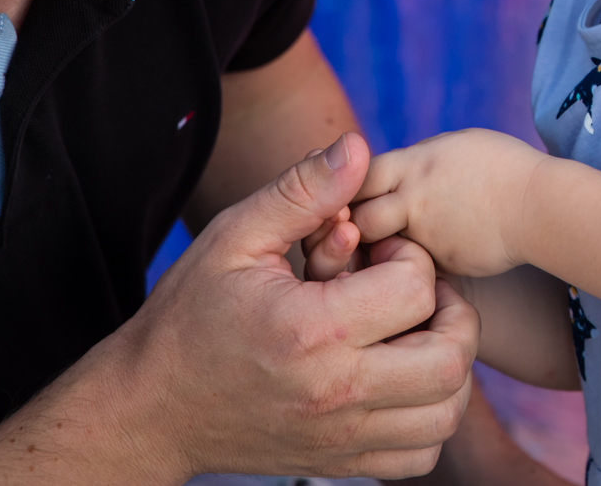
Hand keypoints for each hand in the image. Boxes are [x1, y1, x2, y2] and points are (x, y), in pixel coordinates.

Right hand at [120, 133, 479, 478]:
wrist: (148, 408)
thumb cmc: (190, 315)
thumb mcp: (235, 238)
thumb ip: (302, 191)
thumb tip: (356, 146)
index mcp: (311, 330)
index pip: (415, 290)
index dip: (411, 257)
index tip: (378, 254)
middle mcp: (334, 393)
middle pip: (450, 360)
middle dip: (451, 313)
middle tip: (417, 293)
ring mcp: (340, 437)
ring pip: (445, 413)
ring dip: (449, 366)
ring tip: (415, 334)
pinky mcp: (339, 464)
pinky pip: (419, 455)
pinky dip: (429, 418)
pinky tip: (402, 381)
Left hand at [350, 128, 545, 277]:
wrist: (538, 205)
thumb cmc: (502, 167)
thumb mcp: (453, 147)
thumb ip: (416, 161)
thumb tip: (390, 175)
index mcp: (415, 164)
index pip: (361, 177)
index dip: (355, 187)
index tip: (359, 195)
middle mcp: (413, 200)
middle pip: (360, 218)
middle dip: (358, 225)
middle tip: (368, 228)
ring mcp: (426, 236)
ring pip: (383, 249)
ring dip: (381, 250)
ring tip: (393, 247)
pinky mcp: (441, 264)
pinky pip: (415, 266)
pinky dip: (416, 264)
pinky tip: (432, 257)